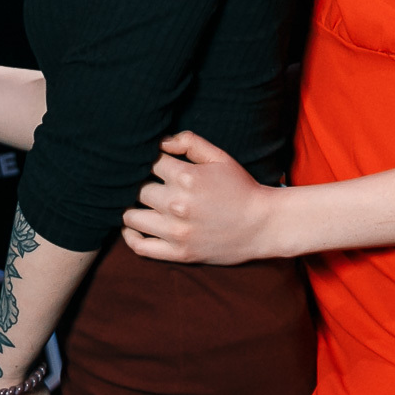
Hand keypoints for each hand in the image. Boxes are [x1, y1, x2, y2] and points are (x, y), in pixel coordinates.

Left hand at [121, 132, 278, 264]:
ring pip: (131, 216)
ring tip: (138, 203)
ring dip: (131, 207)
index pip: (147, 162)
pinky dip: (130, 236)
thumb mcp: (220, 157)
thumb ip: (190, 142)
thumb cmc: (241, 188)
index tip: (150, 164)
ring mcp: (176, 231)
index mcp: (186, 177)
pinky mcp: (179, 253)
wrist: (263, 225)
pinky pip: (140, 246)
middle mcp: (177, 204)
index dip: (146, 161)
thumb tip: (160, 141)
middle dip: (138, 183)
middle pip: (136, 189)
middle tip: (143, 183)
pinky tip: (133, 226)